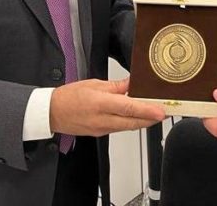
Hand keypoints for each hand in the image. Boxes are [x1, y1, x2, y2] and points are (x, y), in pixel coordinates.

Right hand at [50, 78, 164, 136]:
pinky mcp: (100, 133)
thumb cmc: (69, 97)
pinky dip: (130, 123)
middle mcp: (102, 119)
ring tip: (154, 114)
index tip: (160, 111)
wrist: (52, 113)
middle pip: (132, 122)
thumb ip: (116, 85)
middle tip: (165, 112)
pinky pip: (120, 129)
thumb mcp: (94, 84)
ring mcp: (101, 129)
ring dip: (142, 122)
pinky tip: (136, 117)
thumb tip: (132, 83)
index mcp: (100, 103)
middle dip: (150, 119)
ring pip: (128, 127)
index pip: (128, 108)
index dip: (146, 111)